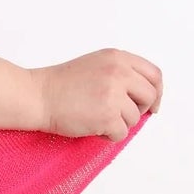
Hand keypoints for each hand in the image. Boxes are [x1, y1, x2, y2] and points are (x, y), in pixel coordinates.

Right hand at [32, 49, 161, 140]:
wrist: (37, 96)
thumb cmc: (60, 84)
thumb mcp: (96, 64)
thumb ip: (121, 73)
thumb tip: (144, 96)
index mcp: (117, 58)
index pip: (154, 74)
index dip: (156, 92)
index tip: (151, 104)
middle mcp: (119, 72)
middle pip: (149, 96)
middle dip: (139, 109)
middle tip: (121, 114)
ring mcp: (113, 94)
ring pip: (135, 117)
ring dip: (118, 123)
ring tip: (95, 117)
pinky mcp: (107, 115)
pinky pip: (121, 133)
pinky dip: (108, 135)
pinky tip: (91, 126)